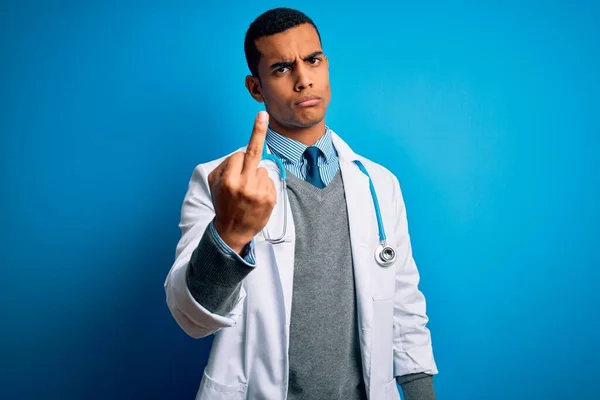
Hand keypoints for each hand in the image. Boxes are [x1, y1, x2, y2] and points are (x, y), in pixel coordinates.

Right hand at [208, 111, 276, 253]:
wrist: (232, 232)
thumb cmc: (223, 204)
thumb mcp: (214, 185)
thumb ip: (224, 167)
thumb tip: (240, 154)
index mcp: (228, 180)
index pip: (239, 155)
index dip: (238, 160)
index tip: (252, 131)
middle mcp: (244, 185)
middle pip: (253, 152)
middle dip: (257, 132)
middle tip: (263, 116)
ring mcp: (259, 192)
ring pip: (262, 170)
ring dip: (257, 177)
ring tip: (249, 193)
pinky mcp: (270, 199)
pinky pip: (270, 181)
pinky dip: (264, 186)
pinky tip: (256, 198)